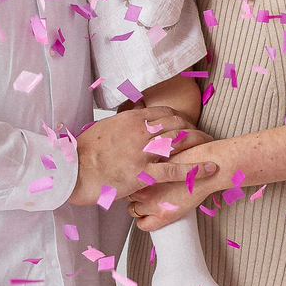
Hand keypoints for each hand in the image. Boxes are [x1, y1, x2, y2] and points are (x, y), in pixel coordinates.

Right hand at [71, 111, 216, 206]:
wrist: (73, 170)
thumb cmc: (85, 151)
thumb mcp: (105, 127)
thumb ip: (124, 120)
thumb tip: (134, 111)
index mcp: (132, 119)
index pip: (166, 113)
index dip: (181, 118)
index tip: (187, 125)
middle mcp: (141, 132)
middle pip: (178, 124)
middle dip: (194, 129)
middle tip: (204, 137)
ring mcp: (144, 153)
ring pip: (181, 142)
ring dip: (199, 144)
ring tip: (212, 148)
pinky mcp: (144, 174)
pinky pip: (176, 171)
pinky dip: (195, 170)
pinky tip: (209, 170)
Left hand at [127, 150, 223, 230]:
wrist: (211, 164)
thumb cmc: (192, 155)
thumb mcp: (166, 150)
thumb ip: (152, 157)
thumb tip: (144, 159)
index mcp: (141, 169)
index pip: (125, 179)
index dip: (131, 181)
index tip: (135, 182)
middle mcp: (142, 185)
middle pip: (127, 194)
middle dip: (134, 194)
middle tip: (144, 192)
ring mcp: (151, 202)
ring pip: (132, 210)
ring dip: (139, 208)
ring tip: (151, 203)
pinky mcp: (163, 216)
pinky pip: (143, 225)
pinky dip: (145, 223)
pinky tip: (152, 217)